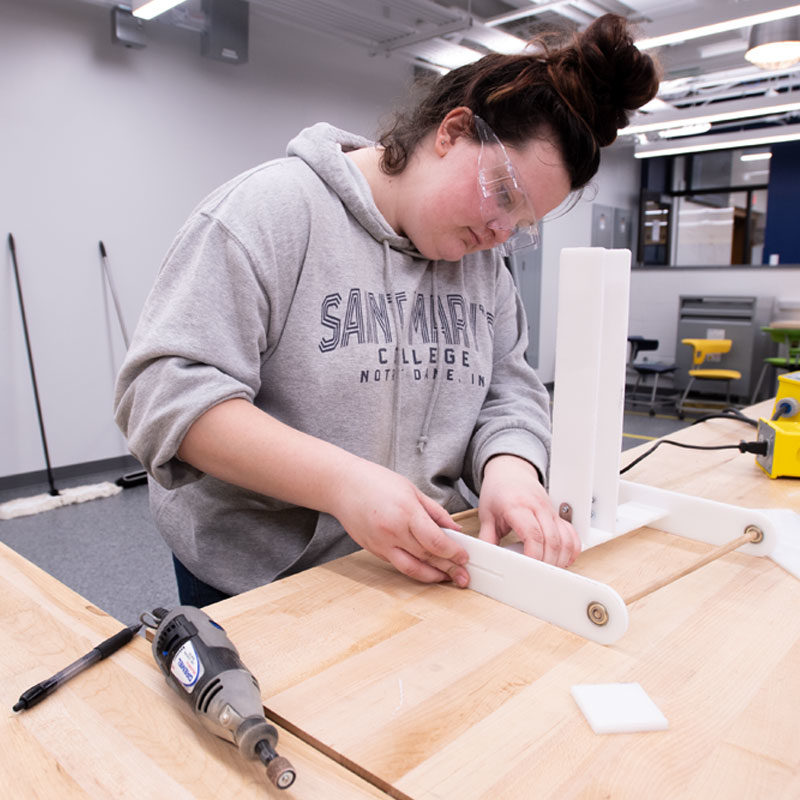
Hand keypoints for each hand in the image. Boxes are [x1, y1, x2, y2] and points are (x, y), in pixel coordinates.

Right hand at [330, 459, 469, 586]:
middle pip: (427, 557)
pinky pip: (397, 564)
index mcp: (406, 512)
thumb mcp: (411, 490)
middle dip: (449, 569)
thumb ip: (435, 511)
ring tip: (447, 578)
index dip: (453, 553)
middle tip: (463, 577)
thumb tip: (455, 529)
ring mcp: (381, 543)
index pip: (436, 541)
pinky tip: (426, 568)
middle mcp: (393, 531)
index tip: (464, 557)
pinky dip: (414, 569)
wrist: (341, 486)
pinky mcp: (373, 550)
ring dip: (432, 576)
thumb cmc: (375, 481)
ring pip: (411, 568)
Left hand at [477, 455, 580, 567]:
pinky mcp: (557, 515)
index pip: (533, 534)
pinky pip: (572, 534)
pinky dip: (571, 549)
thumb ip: (487, 538)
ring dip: (560, 559)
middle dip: (547, 563)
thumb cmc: (498, 491)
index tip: (529, 568)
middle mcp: (538, 508)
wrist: (510, 471)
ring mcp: (550, 511)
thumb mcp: (487, 514)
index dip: (534, 555)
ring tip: (548, 571)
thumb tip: (486, 558)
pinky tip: (563, 559)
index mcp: (518, 506)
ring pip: (565, 539)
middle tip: (536, 575)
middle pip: (552, 540)